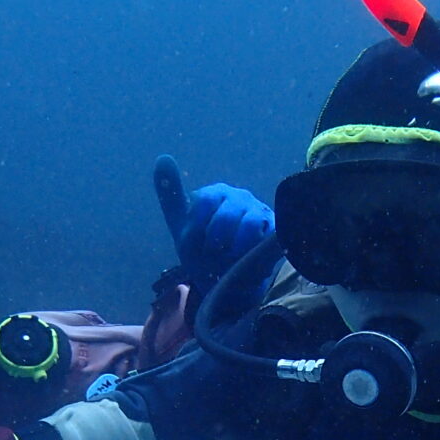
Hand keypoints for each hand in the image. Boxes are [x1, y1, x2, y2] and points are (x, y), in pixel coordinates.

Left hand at [153, 155, 273, 280]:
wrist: (225, 282)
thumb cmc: (202, 251)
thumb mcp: (181, 226)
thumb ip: (170, 193)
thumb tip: (163, 157)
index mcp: (214, 194)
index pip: (204, 202)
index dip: (198, 229)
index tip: (196, 242)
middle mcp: (239, 197)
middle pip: (226, 215)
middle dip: (216, 241)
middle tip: (214, 253)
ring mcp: (259, 212)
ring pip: (250, 223)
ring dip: (236, 248)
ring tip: (231, 257)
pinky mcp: (276, 230)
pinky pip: (268, 235)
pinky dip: (253, 250)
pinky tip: (245, 257)